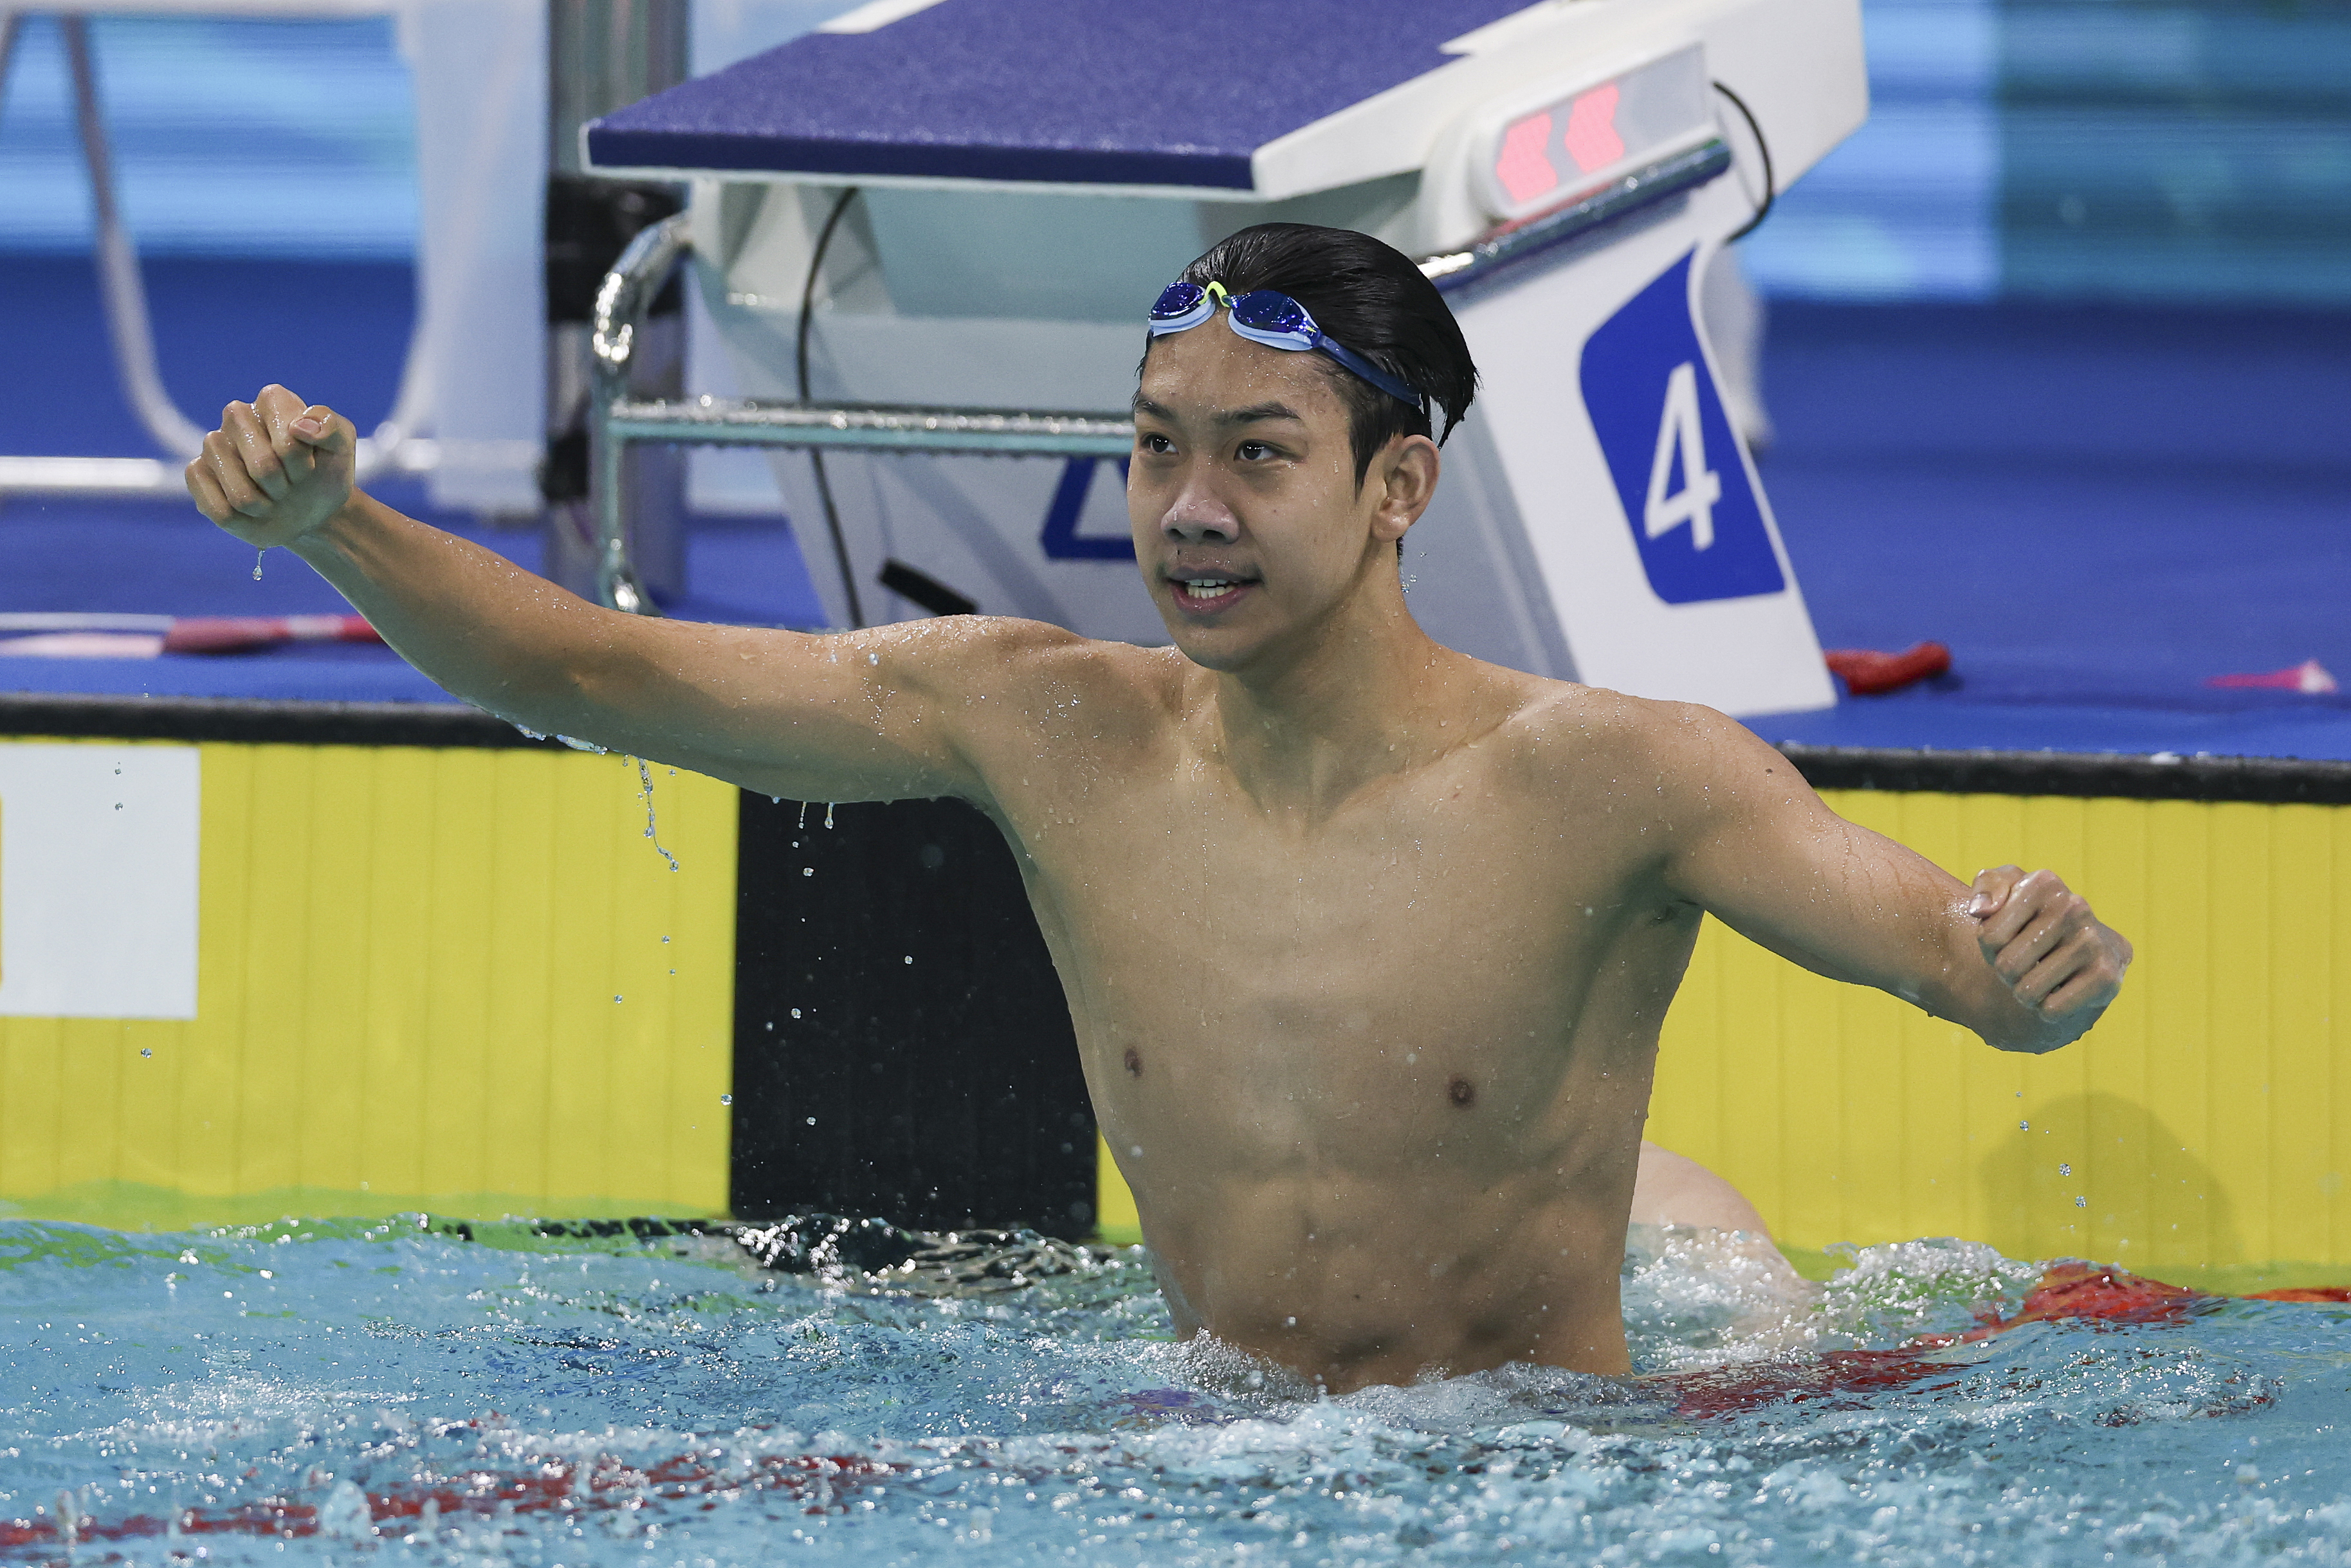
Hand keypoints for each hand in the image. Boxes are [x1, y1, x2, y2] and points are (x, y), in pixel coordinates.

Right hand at [184, 384, 356, 548]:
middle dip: (286, 486)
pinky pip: (218, 509)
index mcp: (273, 401)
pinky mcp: (197, 472)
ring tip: (272, 494)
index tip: (312, 465)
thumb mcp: (343, 447)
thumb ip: (332, 428)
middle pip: (263, 467)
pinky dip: (244, 520)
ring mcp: (213, 444)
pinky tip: (251, 507)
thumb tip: (300, 427)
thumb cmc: (324, 471)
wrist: (312, 507)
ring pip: (241, 495)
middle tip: (292, 482)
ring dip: (266, 506)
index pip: (289, 443)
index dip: (304, 465)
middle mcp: (236, 416)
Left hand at [1969, 866, 2130, 1045]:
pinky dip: (2048, 1009)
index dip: (1991, 948)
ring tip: (2042, 976)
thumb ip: (1986, 888)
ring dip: (2026, 993)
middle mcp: (2074, 906)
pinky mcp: (2106, 976)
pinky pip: (2052, 1009)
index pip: (1989, 938)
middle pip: (2007, 966)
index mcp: (2045, 883)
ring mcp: (2093, 941)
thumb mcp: (2004, 891)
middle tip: (2027, 963)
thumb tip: (1979, 911)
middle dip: (2008, 973)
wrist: (2087, 948)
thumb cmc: (2030, 920)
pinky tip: (2061, 991)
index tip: (2010, 938)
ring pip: (2027, 990)